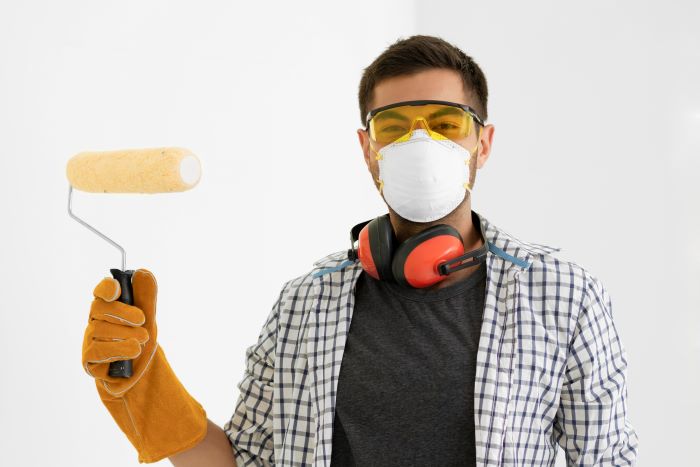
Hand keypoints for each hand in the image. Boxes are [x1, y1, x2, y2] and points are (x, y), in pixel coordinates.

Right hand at [83, 269, 155, 393]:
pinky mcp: (89, 358)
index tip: (117, 289)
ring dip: (125, 334)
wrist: (141, 370)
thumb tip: (143, 272)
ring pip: (100, 329)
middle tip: (142, 320)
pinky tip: (133, 350)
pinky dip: (119, 348)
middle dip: (123, 312)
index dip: (106, 288)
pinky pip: (98, 350)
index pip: (102, 291)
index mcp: (109, 305)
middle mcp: (95, 320)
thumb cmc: (139, 338)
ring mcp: (90, 339)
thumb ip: (146, 296)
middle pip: (99, 308)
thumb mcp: (148, 317)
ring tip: (143, 339)